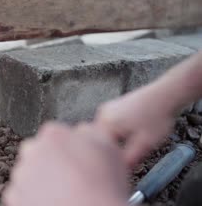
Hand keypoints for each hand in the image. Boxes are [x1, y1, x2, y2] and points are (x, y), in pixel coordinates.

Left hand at [3, 122, 127, 205]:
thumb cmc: (101, 186)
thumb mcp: (108, 146)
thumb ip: (90, 130)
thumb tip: (83, 130)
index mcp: (54, 134)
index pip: (56, 134)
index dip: (68, 149)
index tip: (76, 161)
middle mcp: (32, 150)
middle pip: (38, 151)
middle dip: (51, 162)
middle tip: (70, 177)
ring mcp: (21, 173)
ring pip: (29, 172)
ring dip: (41, 180)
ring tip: (63, 192)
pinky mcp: (14, 195)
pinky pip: (21, 193)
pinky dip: (33, 197)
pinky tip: (52, 201)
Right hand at [95, 51, 201, 167]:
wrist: (165, 94)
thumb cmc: (157, 115)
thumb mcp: (145, 144)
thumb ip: (129, 160)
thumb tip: (119, 171)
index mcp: (105, 124)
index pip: (99, 149)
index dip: (109, 159)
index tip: (120, 164)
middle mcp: (101, 114)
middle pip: (100, 141)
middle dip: (111, 150)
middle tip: (128, 153)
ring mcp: (106, 109)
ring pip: (104, 133)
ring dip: (115, 141)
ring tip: (132, 141)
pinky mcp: (112, 106)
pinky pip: (109, 125)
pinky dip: (117, 132)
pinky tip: (131, 132)